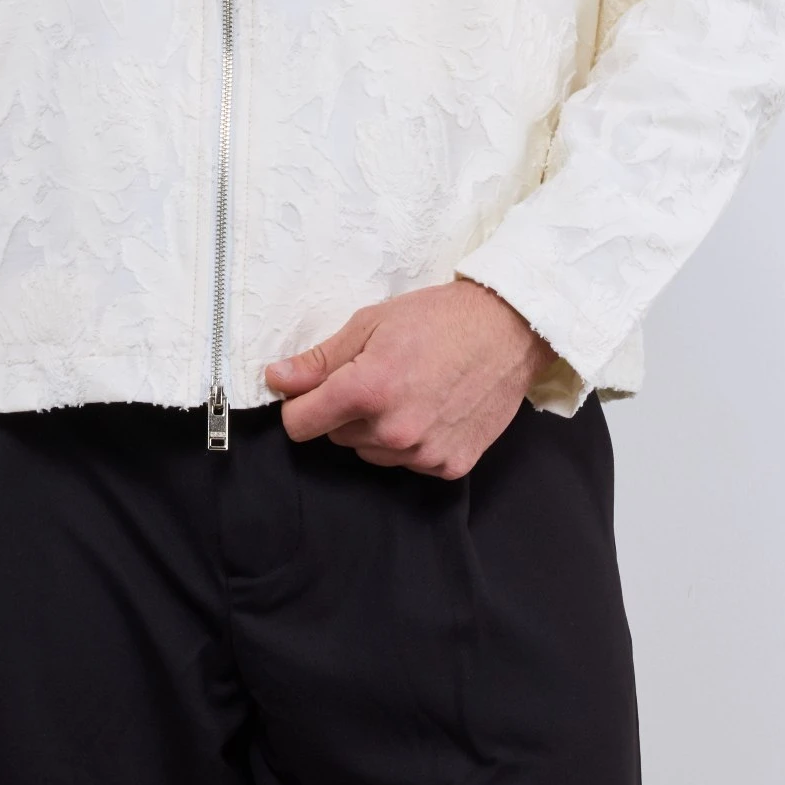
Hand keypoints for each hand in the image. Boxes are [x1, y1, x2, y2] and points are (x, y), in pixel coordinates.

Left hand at [265, 279, 557, 479]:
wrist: (508, 330)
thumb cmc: (438, 318)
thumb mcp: (371, 323)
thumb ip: (319, 359)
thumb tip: (276, 379)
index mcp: (367, 390)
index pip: (300, 424)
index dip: (300, 404)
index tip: (314, 389)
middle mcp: (393, 431)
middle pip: (336, 436)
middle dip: (344, 410)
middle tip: (378, 375)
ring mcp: (424, 454)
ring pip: (371, 453)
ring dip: (377, 429)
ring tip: (409, 390)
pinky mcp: (450, 466)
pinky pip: (408, 463)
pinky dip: (412, 442)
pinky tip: (432, 409)